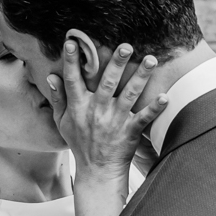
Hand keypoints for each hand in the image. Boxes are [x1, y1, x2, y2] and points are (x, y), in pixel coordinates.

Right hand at [49, 37, 164, 178]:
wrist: (97, 171)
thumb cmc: (80, 143)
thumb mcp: (62, 122)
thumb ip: (57, 98)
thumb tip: (50, 76)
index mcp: (79, 107)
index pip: (72, 80)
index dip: (71, 62)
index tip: (71, 43)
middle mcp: (97, 111)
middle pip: (107, 83)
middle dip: (116, 63)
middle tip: (125, 45)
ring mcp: (115, 121)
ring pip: (129, 95)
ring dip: (140, 77)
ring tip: (150, 59)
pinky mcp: (130, 132)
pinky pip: (144, 118)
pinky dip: (154, 108)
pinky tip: (165, 97)